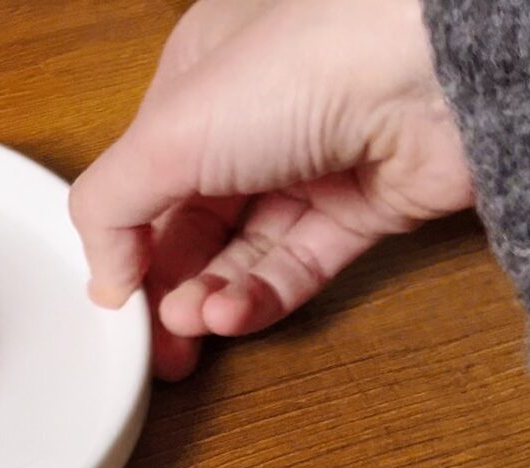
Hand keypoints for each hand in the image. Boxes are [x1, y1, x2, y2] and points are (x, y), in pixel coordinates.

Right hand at [68, 0, 473, 379]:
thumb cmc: (302, 66)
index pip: (146, 174)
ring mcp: (312, 166)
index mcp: (198, 79)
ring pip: (246, 251)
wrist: (426, 75)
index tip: (113, 294)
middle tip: (154, 338)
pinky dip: (261, 297)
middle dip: (169, 281)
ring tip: (191, 324)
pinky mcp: (363, 210)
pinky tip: (229, 315)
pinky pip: (299, 267)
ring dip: (211, 294)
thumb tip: (103, 277)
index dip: (126, 236)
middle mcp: (255, 118)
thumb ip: (111, 207)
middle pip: (195, 221)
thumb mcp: (167, 134)